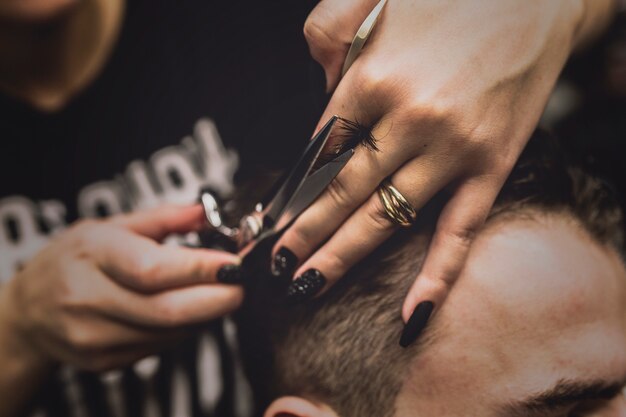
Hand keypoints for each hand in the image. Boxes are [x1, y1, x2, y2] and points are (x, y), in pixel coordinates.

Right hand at [0, 205, 241, 371]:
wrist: (30, 309)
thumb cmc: (76, 259)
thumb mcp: (111, 225)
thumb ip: (164, 218)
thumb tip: (207, 212)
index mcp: (92, 255)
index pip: (152, 269)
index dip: (200, 270)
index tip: (234, 264)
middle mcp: (87, 299)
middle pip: (166, 311)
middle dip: (216, 300)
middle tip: (242, 286)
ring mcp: (92, 337)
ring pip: (168, 333)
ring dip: (203, 315)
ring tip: (215, 293)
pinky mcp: (102, 361)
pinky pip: (159, 347)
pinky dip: (183, 330)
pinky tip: (186, 311)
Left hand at [273, 0, 614, 337]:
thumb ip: (328, 36)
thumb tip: (320, 88)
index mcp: (372, 77)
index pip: (317, 152)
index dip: (291, 192)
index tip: (272, 220)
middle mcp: (409, 119)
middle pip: (340, 193)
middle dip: (302, 235)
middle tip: (273, 266)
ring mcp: (453, 148)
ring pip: (384, 219)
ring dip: (340, 257)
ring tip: (305, 284)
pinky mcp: (492, 165)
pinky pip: (459, 230)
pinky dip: (436, 276)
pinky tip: (411, 314)